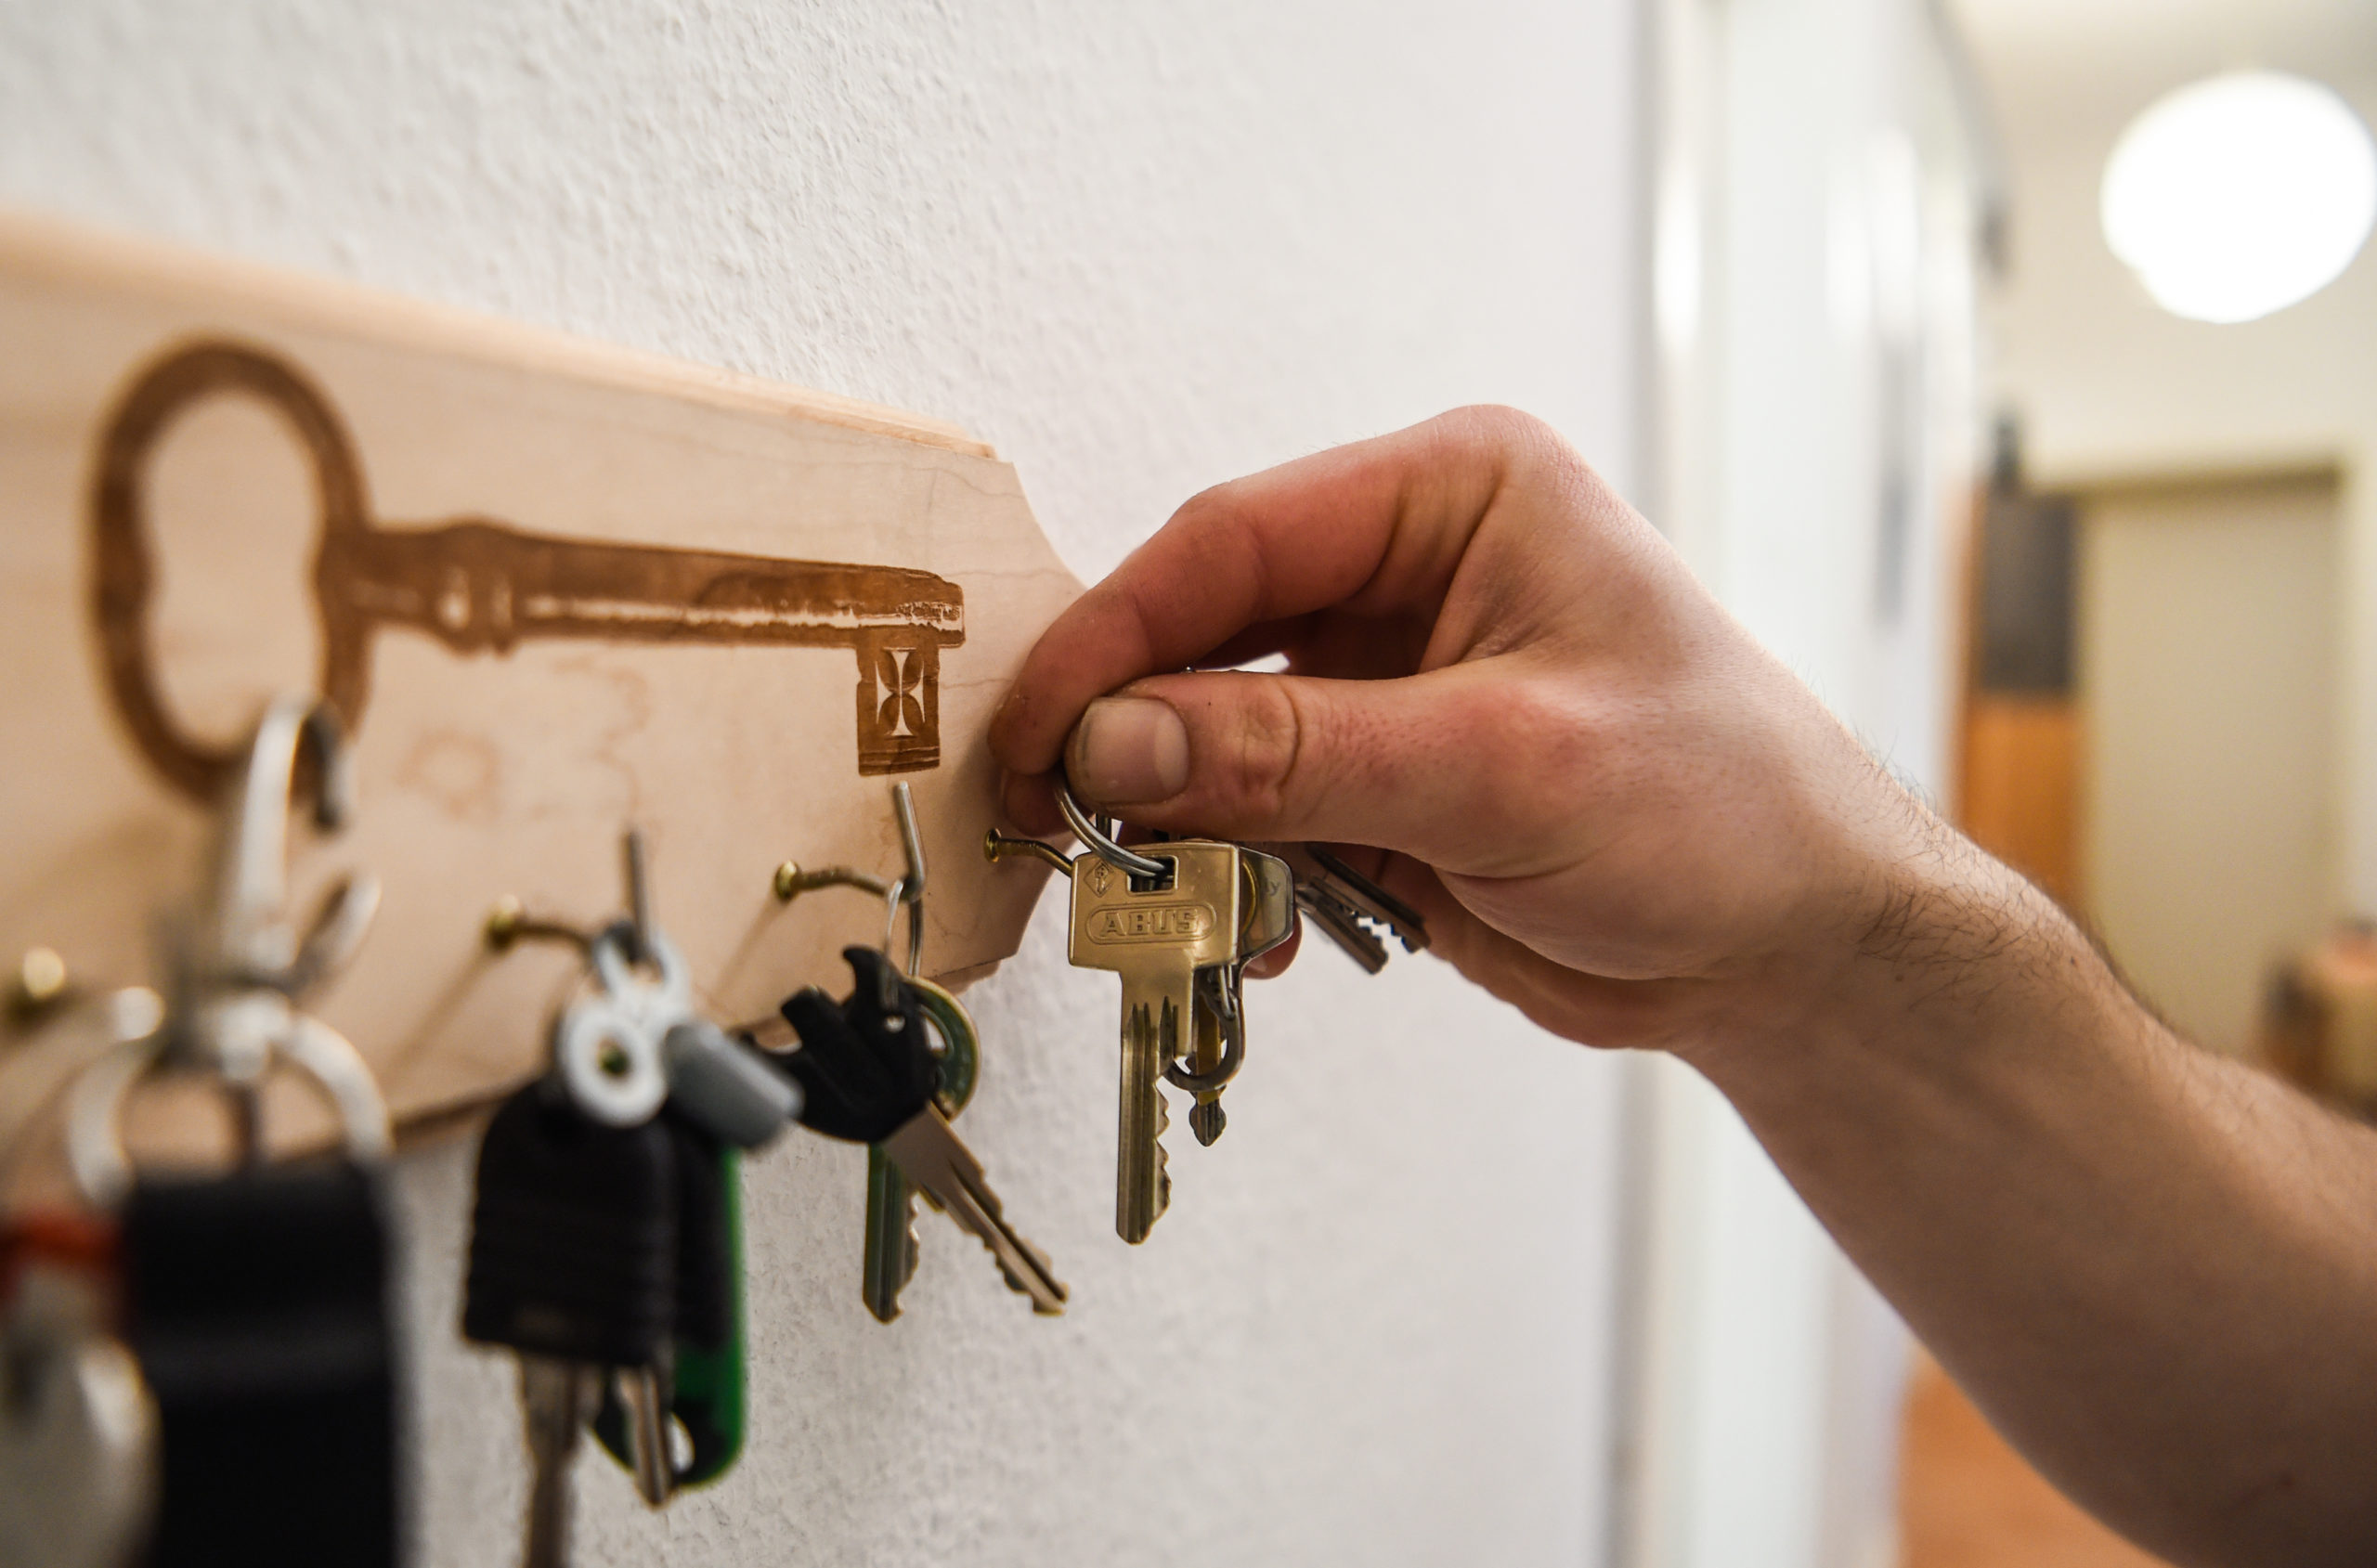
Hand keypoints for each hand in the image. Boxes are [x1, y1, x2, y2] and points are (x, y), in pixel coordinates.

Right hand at [990, 406, 1942, 1058]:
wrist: (1796, 951)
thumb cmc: (1727, 810)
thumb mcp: (1508, 768)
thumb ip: (1299, 755)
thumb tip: (1119, 740)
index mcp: (1453, 494)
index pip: (1235, 540)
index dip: (1119, 635)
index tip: (1044, 729)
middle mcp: (1408, 570)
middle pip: (1207, 631)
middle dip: (1135, 734)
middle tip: (1065, 821)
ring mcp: (1387, 680)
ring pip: (1214, 732)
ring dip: (1179, 821)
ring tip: (1159, 895)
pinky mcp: (1377, 780)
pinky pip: (1253, 814)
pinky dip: (1228, 874)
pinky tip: (1247, 927)